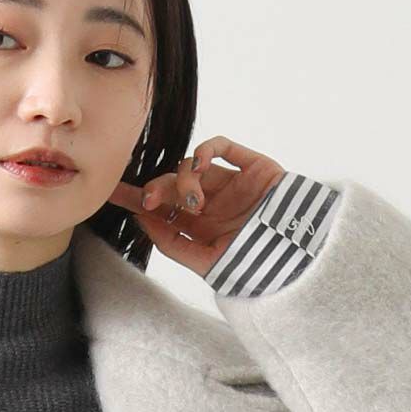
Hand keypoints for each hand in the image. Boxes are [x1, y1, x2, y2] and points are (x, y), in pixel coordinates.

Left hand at [107, 136, 286, 278]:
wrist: (298, 253)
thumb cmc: (254, 264)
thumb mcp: (206, 263)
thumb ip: (172, 244)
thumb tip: (143, 220)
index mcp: (199, 228)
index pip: (161, 210)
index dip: (136, 199)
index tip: (112, 194)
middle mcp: (211, 204)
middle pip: (170, 185)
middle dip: (154, 190)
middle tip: (148, 200)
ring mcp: (229, 184)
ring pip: (190, 167)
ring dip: (183, 181)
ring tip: (194, 203)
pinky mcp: (249, 166)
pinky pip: (219, 147)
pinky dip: (204, 150)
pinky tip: (199, 165)